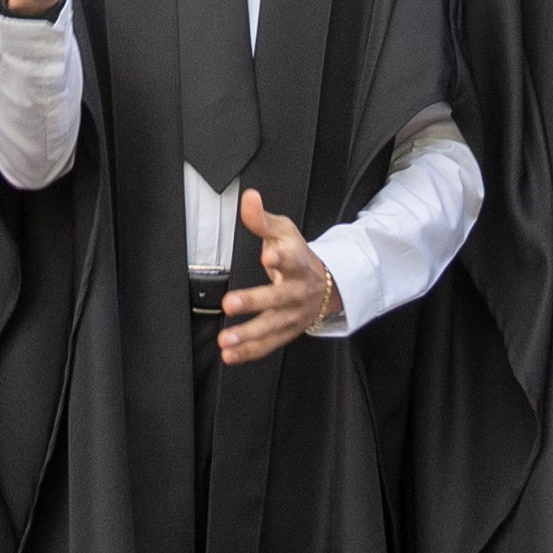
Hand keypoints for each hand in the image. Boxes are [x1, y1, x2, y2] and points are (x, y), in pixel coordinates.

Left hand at [214, 188, 341, 362]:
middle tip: (230, 302)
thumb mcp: (284, 232)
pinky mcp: (286, 332)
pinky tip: (229, 354)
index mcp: (298, 263)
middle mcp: (297, 291)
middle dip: (254, 301)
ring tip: (226, 339)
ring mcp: (293, 315)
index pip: (291, 259)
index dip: (281, 258)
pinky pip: (268, 345)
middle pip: (278, 298)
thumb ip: (262, 219)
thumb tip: (248, 198)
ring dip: (248, 335)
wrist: (326, 285)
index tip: (268, 255)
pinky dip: (249, 352)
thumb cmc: (298, 255)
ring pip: (272, 327)